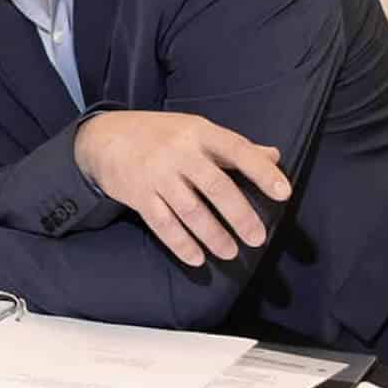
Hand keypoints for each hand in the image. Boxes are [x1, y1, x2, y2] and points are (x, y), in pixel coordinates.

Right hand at [73, 111, 290, 266]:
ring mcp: (157, 174)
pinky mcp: (138, 194)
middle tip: (257, 238)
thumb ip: (233, 146)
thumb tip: (274, 157)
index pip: (237, 150)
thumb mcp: (195, 130)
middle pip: (216, 186)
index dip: (261, 172)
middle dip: (240, 215)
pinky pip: (162, 224)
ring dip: (213, 235)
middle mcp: (179, 152)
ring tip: (230, 253)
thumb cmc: (158, 134)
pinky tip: (196, 258)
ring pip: (190, 210)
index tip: (283, 193)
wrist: (103, 137)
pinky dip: (180, 244)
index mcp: (199, 132)